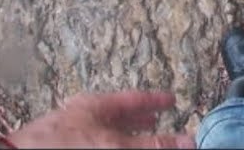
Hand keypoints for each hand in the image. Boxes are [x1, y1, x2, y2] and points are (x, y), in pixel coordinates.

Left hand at [5, 91, 194, 148]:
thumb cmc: (57, 145)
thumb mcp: (115, 144)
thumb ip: (152, 143)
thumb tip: (186, 140)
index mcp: (96, 105)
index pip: (134, 98)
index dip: (155, 100)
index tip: (171, 99)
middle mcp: (83, 117)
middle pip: (120, 116)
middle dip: (141, 120)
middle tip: (158, 119)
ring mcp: (72, 134)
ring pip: (107, 133)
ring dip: (127, 137)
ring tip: (140, 141)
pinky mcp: (65, 147)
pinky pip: (96, 144)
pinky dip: (112, 147)